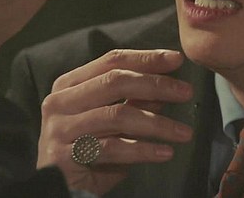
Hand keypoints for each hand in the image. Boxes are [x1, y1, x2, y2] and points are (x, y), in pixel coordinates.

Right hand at [37, 49, 194, 194]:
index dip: (146, 58)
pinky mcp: (64, 156)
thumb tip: (167, 85)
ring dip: (157, 123)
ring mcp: (59, 128)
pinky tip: (165, 153)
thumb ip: (134, 100)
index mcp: (69, 84)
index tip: (176, 59)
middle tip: (186, 92)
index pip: (112, 61)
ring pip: (117, 115)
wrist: (57, 188)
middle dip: (156, 85)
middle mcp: (60, 101)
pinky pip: (112, 148)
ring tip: (184, 132)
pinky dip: (143, 149)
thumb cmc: (87, 150)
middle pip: (115, 82)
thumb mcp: (112, 121)